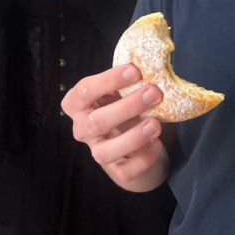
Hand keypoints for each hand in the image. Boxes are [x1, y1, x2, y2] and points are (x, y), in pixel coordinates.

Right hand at [60, 65, 168, 190]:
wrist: (131, 144)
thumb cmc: (123, 109)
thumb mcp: (119, 93)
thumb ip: (126, 82)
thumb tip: (149, 64)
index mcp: (78, 104)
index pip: (85, 91)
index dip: (108, 80)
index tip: (135, 70)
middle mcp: (82, 129)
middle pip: (97, 121)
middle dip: (127, 107)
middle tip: (154, 92)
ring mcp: (97, 151)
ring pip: (105, 152)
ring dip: (132, 137)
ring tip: (156, 124)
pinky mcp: (115, 171)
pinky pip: (125, 170)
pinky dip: (142, 158)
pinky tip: (156, 144)